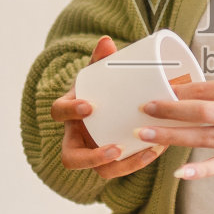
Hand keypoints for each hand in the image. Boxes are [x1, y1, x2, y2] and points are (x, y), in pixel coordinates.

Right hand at [50, 36, 166, 179]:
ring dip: (123, 166)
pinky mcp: (111, 162)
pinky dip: (138, 161)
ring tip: (145, 151)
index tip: (89, 106)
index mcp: (67, 113)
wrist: (105, 105)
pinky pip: (121, 169)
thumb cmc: (98, 89)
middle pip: (71, 158)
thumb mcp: (97, 73)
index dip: (70, 111)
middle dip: (92, 157)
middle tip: (115, 148)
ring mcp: (92, 153)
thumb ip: (100, 60)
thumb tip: (107, 41)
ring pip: (101, 172)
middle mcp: (75, 138)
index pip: (57, 112)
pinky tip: (157, 149)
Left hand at [133, 79, 213, 180]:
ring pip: (207, 138)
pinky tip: (179, 172)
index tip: (158, 92)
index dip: (181, 91)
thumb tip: (189, 91)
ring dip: (174, 136)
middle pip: (203, 112)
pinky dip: (201, 170)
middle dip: (170, 111)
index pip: (209, 88)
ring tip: (147, 135)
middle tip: (144, 110)